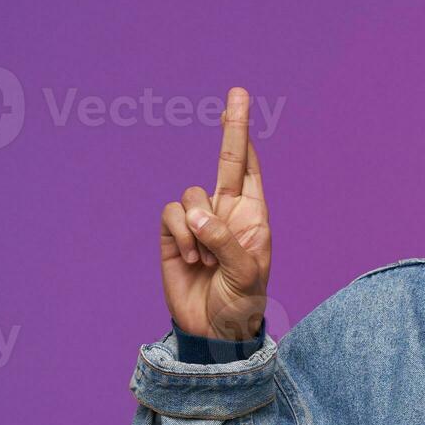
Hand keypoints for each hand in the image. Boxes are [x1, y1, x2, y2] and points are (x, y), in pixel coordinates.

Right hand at [160, 87, 270, 339]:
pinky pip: (171, 214)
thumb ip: (225, 241)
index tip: (239, 101)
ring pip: (191, 196)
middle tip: (238, 93)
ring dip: (198, 229)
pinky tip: (190, 260)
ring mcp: (198, 222)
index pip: (248, 169)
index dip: (243, 137)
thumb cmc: (240, 304)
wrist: (213, 332)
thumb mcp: (245, 275)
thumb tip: (196, 214)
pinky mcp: (172, 235)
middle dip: (232, 128)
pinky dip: (180, 236)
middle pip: (225, 161)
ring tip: (206, 261)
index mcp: (253, 216)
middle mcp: (226, 212)